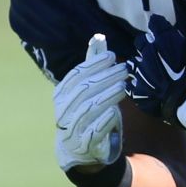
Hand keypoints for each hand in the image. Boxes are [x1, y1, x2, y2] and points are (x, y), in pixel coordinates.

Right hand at [53, 34, 131, 170]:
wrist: (78, 149)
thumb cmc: (86, 112)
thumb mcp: (88, 89)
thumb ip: (93, 65)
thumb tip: (98, 37)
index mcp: (61, 94)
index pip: (76, 75)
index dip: (94, 64)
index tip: (112, 56)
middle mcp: (63, 111)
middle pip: (84, 90)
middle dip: (105, 77)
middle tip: (124, 69)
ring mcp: (72, 129)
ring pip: (89, 109)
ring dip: (107, 96)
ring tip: (123, 86)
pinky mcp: (84, 144)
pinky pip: (94, 130)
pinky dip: (105, 119)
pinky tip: (115, 110)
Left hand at [127, 14, 185, 127]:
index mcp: (164, 39)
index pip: (155, 23)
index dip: (161, 25)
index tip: (166, 28)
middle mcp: (148, 53)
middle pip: (141, 42)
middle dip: (148, 43)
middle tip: (158, 48)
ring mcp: (142, 74)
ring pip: (134, 63)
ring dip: (141, 64)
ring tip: (149, 68)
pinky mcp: (140, 93)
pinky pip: (132, 87)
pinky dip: (137, 86)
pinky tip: (143, 87)